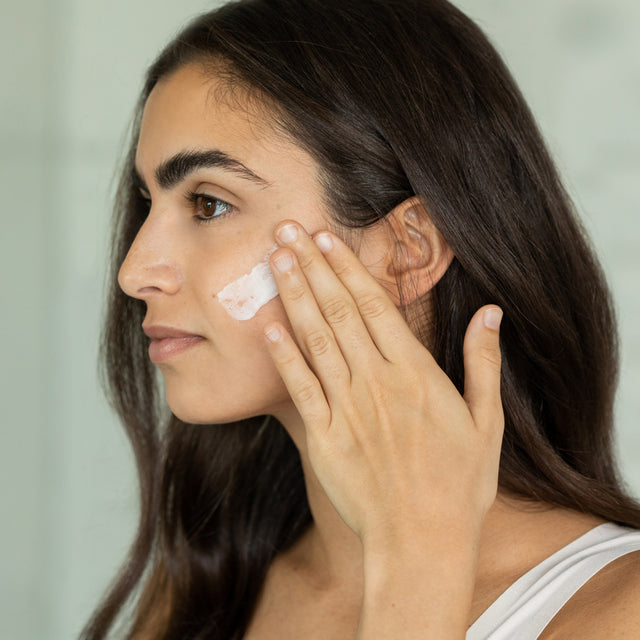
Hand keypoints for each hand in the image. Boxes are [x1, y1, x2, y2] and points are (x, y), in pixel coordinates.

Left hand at [263, 220, 503, 546]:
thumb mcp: (487, 422)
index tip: (326, 238)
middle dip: (311, 266)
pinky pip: (300, 387)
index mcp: (416, 374)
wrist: (422, 542)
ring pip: (315, 339)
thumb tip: (492, 314)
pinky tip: (267, 325)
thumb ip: (484, 363)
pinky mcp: (325, 437)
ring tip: (274, 260)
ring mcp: (348, 408)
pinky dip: (283, 354)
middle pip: (338, 311)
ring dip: (293, 296)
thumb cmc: (459, 485)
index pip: (375, 306)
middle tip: (286, 228)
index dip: (347, 268)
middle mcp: (377, 383)